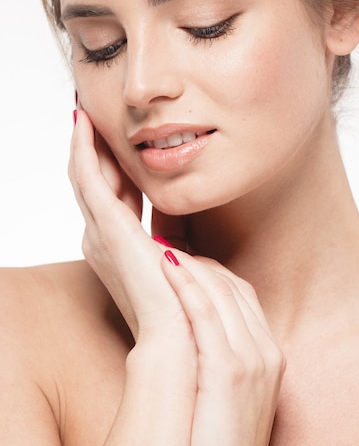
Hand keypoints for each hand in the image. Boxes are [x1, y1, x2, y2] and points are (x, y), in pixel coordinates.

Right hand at [69, 110, 188, 339]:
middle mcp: (102, 238)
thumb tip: (178, 229)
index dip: (110, 162)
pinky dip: (82, 150)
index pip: (112, 194)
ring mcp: (100, 233)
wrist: (184, 333)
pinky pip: (87, 179)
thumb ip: (176, 239)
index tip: (114, 133)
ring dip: (85, 143)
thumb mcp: (181, 261)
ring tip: (84, 112)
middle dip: (95, 148)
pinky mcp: (104, 228)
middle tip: (91, 113)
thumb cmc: (188, 302)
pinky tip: (83, 123)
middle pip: (95, 181)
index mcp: (120, 246)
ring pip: (86, 176)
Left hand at [161, 251, 284, 445]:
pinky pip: (206, 314)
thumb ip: (218, 354)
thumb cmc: (215, 439)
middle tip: (166, 244)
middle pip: (233, 286)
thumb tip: (193, 326)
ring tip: (160, 247)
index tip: (183, 258)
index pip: (241, 293)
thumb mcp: (226, 390)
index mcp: (269, 354)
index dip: (211, 271)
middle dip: (199, 262)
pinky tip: (166, 266)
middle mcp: (267, 351)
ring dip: (190, 266)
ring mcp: (254, 361)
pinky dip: (186, 284)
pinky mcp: (230, 372)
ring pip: (220, 292)